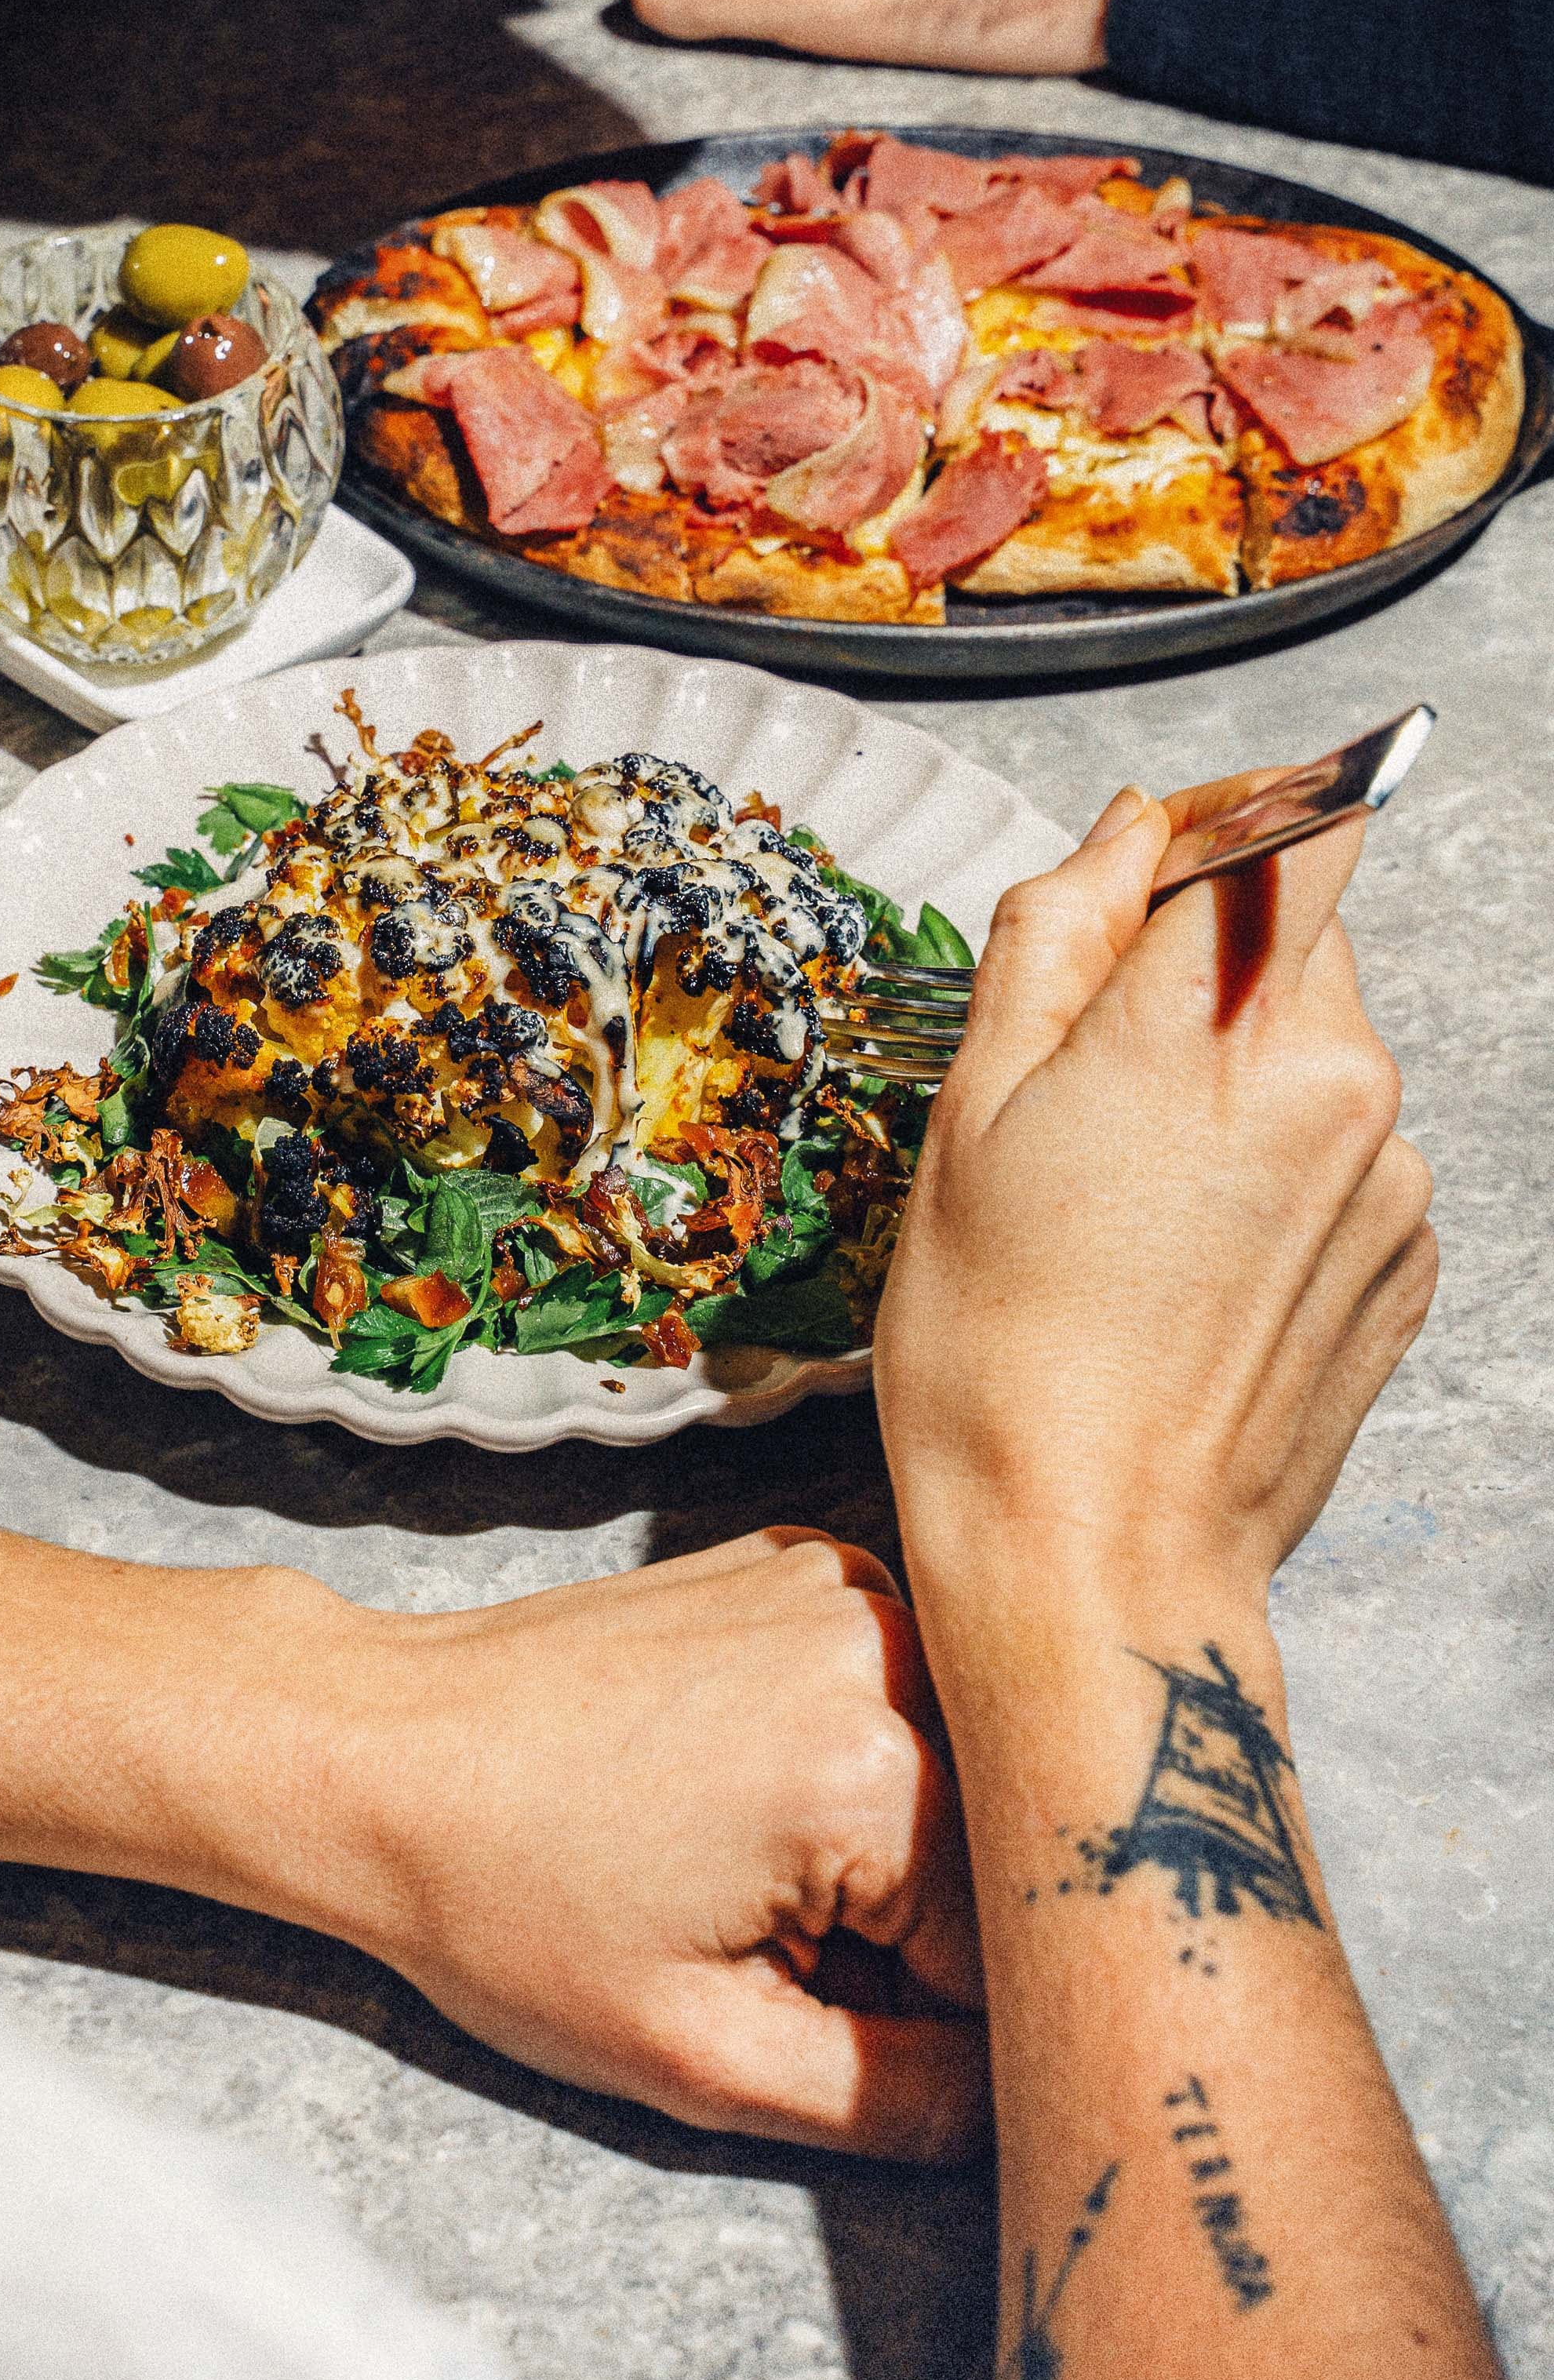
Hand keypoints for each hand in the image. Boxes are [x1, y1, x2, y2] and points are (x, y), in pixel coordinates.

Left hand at [326, 1527, 983, 2162]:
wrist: (379, 1750)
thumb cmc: (507, 1900)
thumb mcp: (704, 2057)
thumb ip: (903, 2101)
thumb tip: (1027, 2103)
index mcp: (878, 1766)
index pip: (1017, 1945)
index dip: (935, 2018)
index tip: (821, 2010)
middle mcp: (888, 1641)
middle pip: (993, 1845)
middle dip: (912, 1927)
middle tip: (759, 1935)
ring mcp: (842, 1583)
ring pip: (948, 1770)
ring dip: (879, 1839)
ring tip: (729, 1855)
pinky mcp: (800, 1564)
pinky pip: (885, 1694)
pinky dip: (834, 1755)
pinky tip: (727, 1781)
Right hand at [874, 779, 1435, 1632]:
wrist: (1093, 1562)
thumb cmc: (1003, 1356)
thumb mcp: (972, 1110)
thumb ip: (1056, 935)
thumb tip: (1124, 831)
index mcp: (1218, 1028)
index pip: (1297, 823)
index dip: (1225, 817)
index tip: (1153, 856)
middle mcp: (1340, 1085)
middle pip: (1298, 933)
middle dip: (1200, 963)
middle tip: (1083, 1071)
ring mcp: (1392, 1181)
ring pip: (1314, 1047)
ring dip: (1234, 1072)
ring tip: (1124, 1194)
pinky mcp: (1408, 1261)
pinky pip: (1345, 1152)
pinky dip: (1274, 1168)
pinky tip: (1182, 1255)